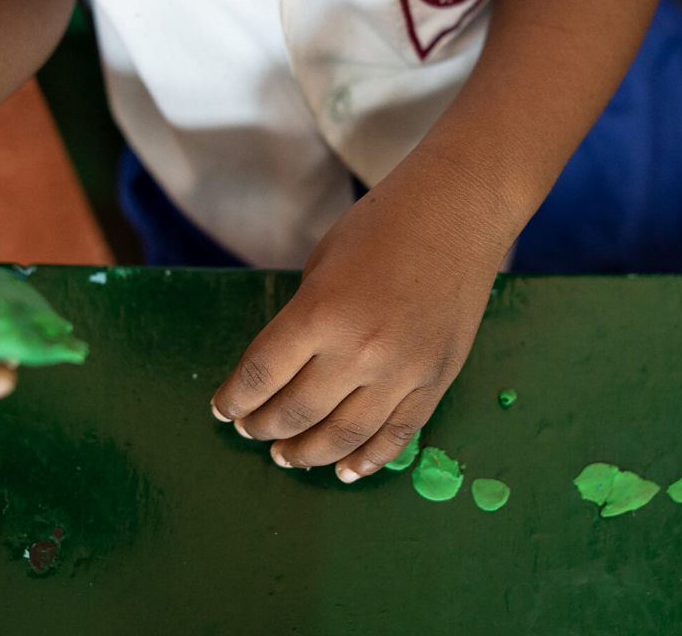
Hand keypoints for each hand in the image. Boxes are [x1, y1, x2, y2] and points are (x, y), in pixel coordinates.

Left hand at [209, 166, 508, 480]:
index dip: (234, 401)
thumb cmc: (382, 225)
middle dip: (264, 427)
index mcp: (320, 313)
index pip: (261, 377)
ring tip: (287, 456)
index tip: (223, 410)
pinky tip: (345, 469)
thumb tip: (282, 373)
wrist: (458, 212)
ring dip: (309, 453)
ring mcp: (403, 371)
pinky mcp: (437, 381)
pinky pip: (398, 436)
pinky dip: (368, 460)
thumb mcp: (321, 265)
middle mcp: (360, 350)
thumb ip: (302, 322)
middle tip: (251, 431)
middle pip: (297, 413)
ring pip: (344, 437)